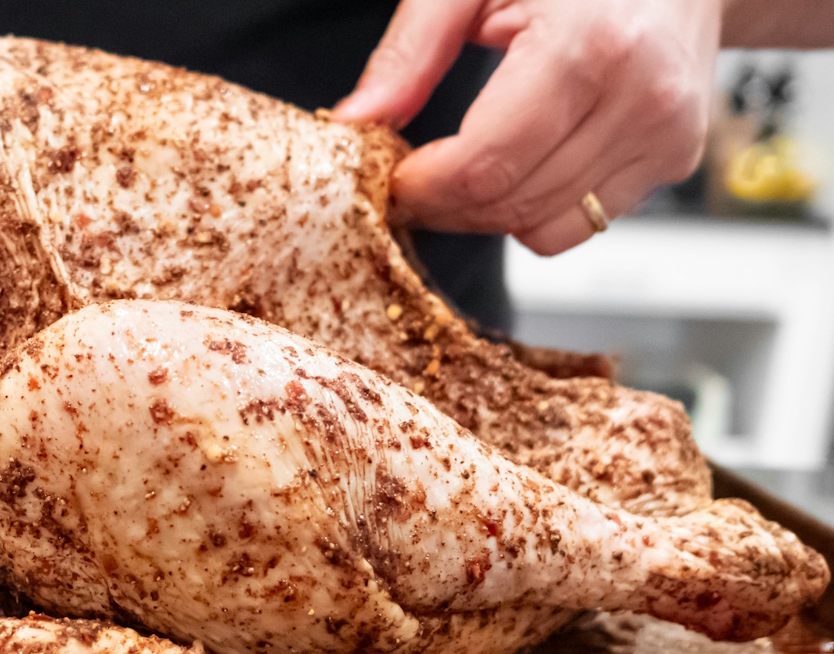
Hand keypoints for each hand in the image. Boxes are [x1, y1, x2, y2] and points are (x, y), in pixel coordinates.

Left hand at [333, 0, 721, 254]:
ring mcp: (665, 135)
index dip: (424, 187)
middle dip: (445, 206)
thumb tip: (357, 120)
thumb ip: (410, 51)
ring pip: (543, 228)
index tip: (392, 178)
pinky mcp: (675, 159)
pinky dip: (537, 209)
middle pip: (509, 204)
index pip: (484, 165)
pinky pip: (581, 224)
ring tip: (465, 166)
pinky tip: (523, 161)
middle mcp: (639, 99)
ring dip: (487, 214)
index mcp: (588, 47)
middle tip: (413, 180)